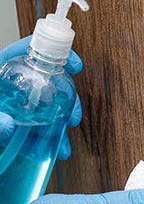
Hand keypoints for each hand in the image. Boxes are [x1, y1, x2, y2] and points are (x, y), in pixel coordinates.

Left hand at [0, 36, 82, 159]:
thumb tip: (8, 125)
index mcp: (0, 73)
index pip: (28, 52)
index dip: (54, 53)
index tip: (75, 65)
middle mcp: (13, 87)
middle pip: (48, 83)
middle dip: (66, 102)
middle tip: (72, 118)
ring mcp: (18, 107)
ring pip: (47, 111)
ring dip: (59, 130)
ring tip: (62, 147)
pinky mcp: (20, 126)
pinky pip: (39, 131)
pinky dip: (48, 142)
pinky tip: (53, 151)